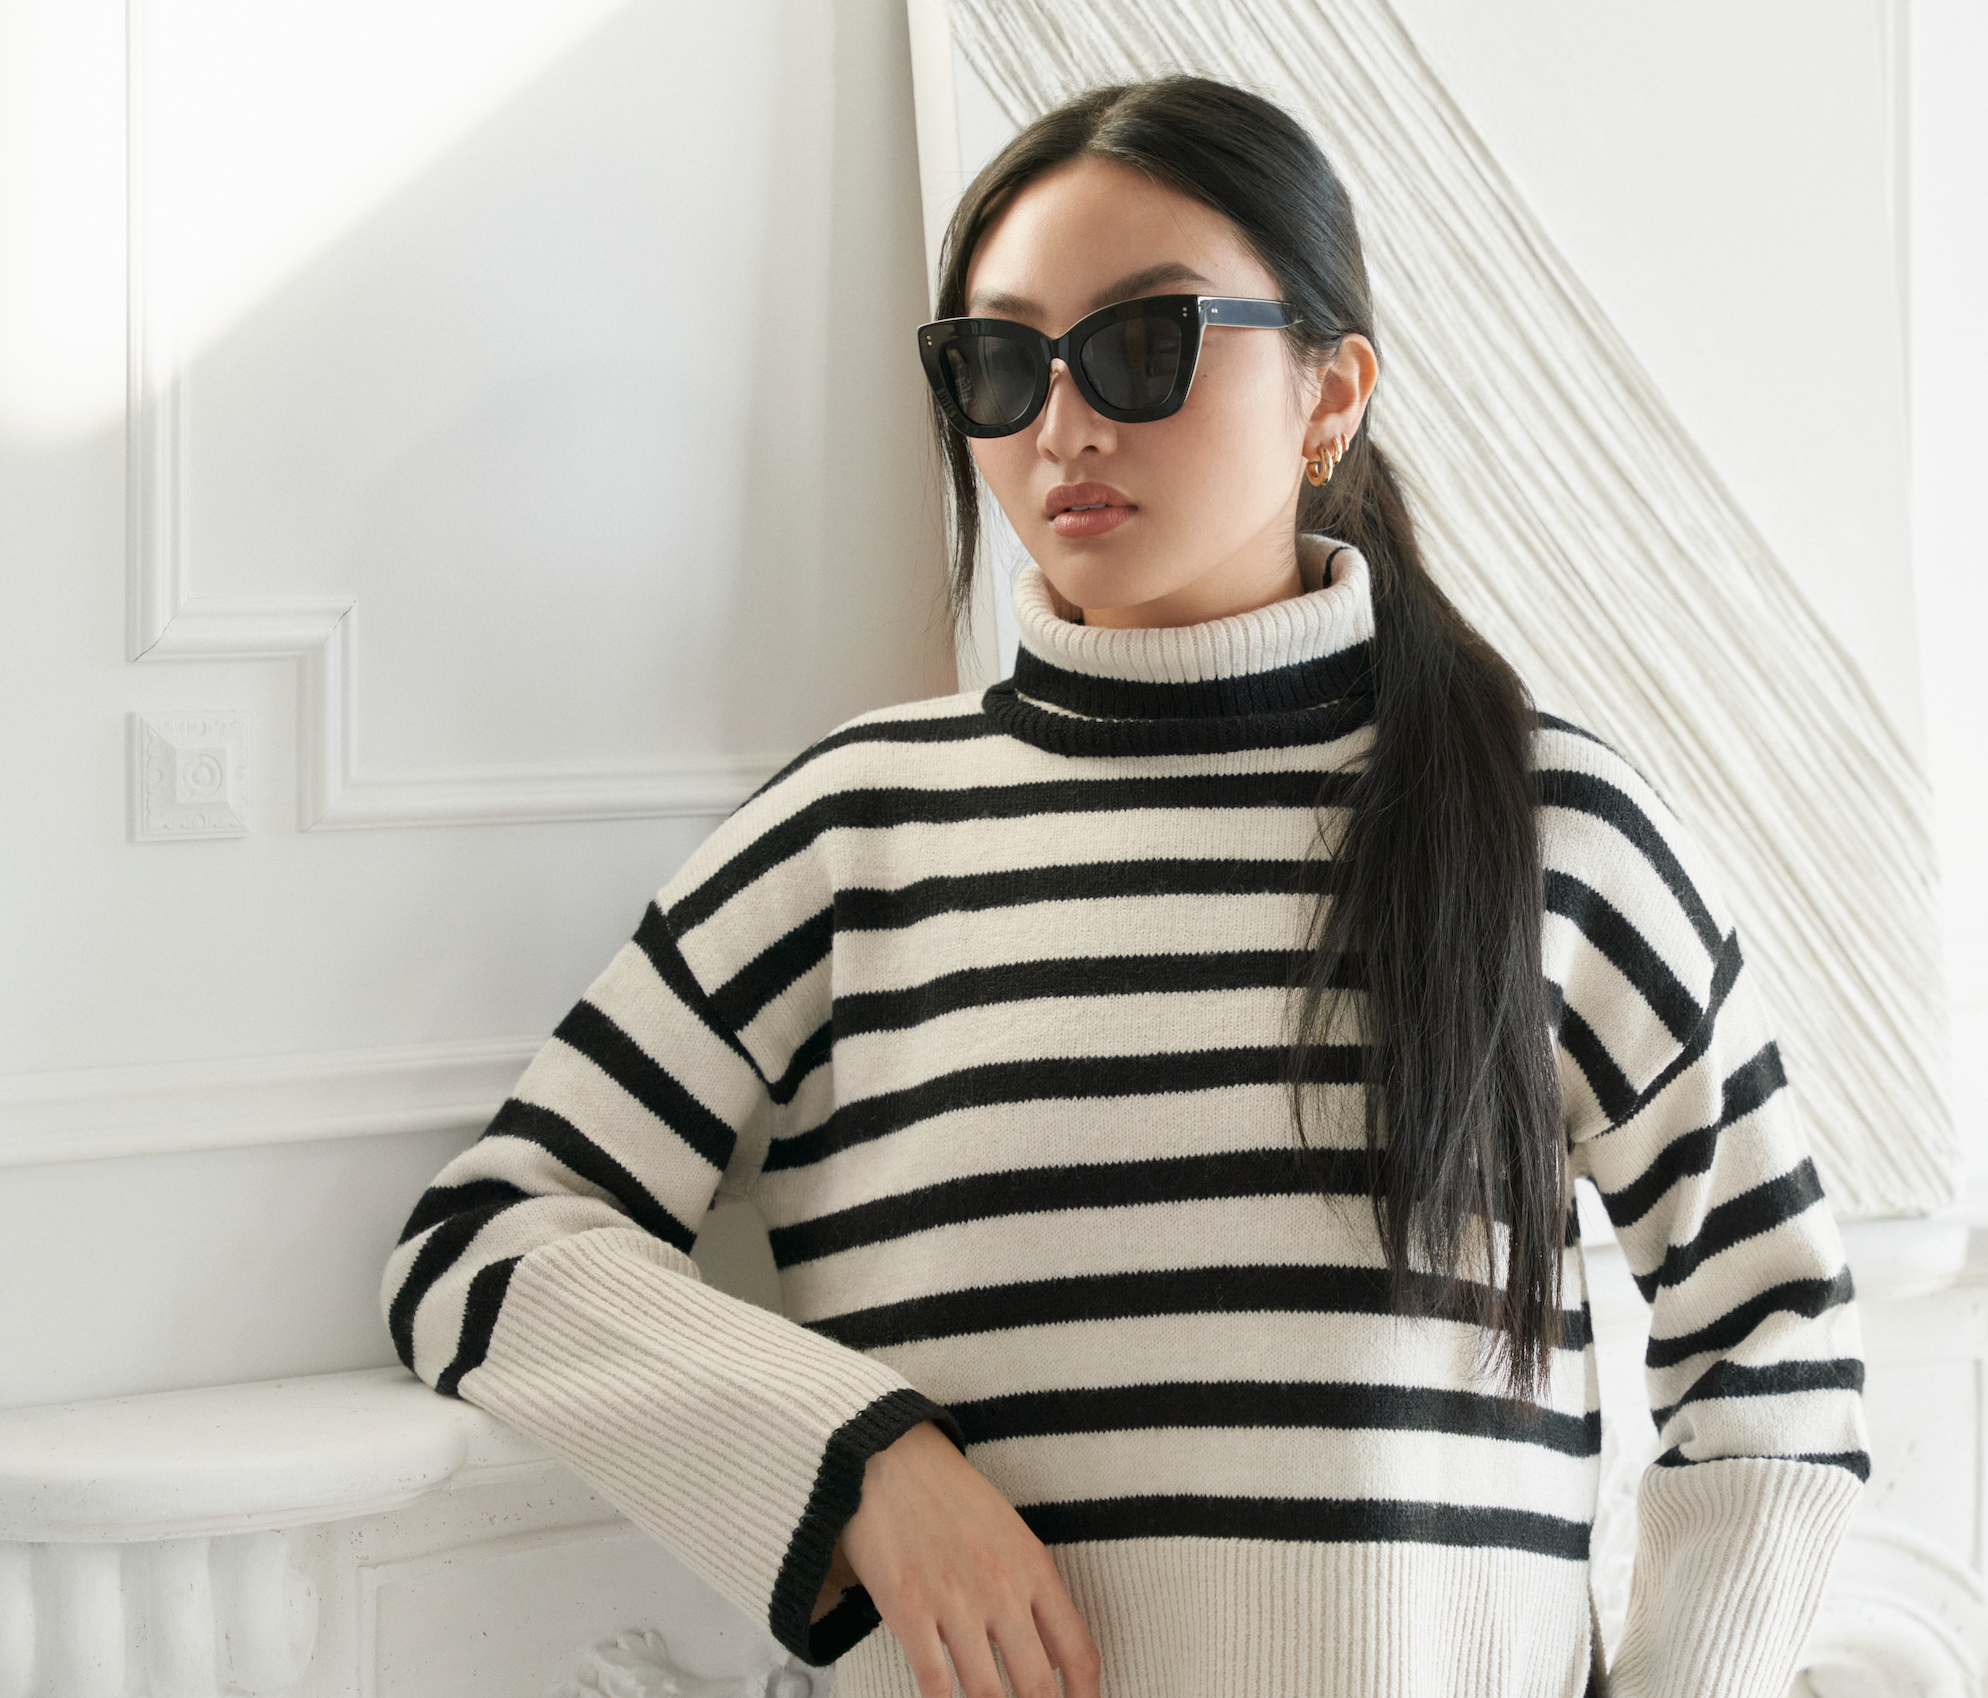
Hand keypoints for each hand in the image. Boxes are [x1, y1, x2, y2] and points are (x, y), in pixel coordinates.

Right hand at [813, 1420, 1100, 1697]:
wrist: (890, 1459)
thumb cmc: (950, 1496)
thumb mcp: (1011, 1534)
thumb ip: (1033, 1591)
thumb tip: (1049, 1656)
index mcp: (1035, 1568)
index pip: (1078, 1652)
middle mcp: (1002, 1590)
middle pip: (1038, 1687)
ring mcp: (955, 1602)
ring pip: (988, 1695)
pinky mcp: (908, 1609)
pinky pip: (935, 1682)